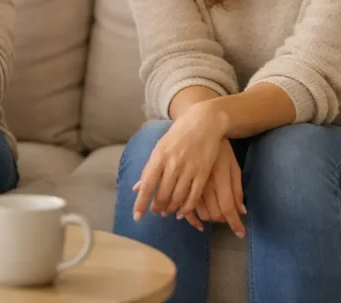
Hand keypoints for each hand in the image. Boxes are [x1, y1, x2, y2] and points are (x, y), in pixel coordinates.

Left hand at [132, 101, 226, 221]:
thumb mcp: (160, 147)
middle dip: (158, 207)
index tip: (137, 217)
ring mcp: (189, 169)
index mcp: (159, 156)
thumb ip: (149, 168)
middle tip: (156, 211)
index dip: (141, 203)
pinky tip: (183, 212)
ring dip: (171, 208)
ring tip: (167, 212)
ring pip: (178, 197)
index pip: (147, 185)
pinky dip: (187, 207)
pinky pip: (194, 196)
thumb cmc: (178, 134)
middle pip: (163, 194)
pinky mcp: (203, 172)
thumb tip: (137, 188)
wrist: (204, 122)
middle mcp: (173, 164)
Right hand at [178, 139, 245, 237]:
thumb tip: (241, 211)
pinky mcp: (179, 183)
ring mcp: (190, 184)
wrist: (198, 129)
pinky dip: (190, 217)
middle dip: (221, 220)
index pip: (227, 208)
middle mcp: (203, 183)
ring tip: (210, 217)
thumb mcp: (233, 165)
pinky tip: (194, 221)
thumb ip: (236, 189)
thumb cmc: (220, 149)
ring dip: (206, 219)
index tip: (240, 234)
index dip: (234, 223)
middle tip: (225, 218)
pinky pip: (183, 206)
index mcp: (219, 178)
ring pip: (199, 213)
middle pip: (213, 214)